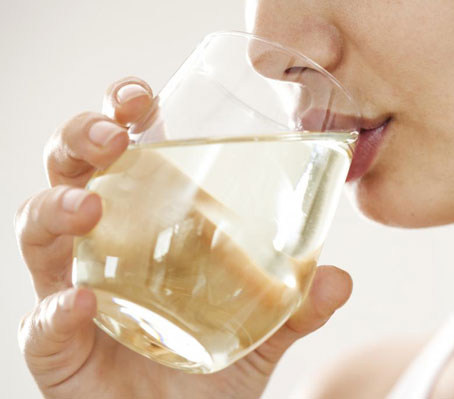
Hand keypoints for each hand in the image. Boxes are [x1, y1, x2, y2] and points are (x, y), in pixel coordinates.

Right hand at [14, 77, 351, 398]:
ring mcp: (72, 291)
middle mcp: (102, 248)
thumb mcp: (260, 329)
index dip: (121, 116)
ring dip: (56, 209)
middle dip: (80, 140)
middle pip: (71, 174)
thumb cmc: (209, 366)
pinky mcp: (57, 348)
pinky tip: (82, 302)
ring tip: (89, 206)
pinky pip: (41, 324)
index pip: (123, 154)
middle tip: (113, 135)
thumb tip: (339, 279)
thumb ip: (296, 306)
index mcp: (147, 224)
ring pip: (38, 233)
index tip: (142, 97)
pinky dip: (55, 312)